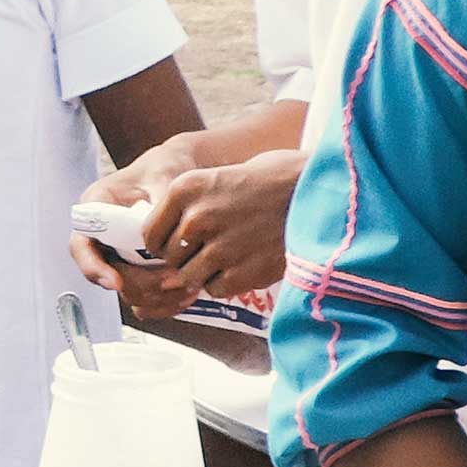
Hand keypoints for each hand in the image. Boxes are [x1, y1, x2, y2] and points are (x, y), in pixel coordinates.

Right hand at [69, 144, 192, 304]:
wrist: (175, 174)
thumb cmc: (163, 169)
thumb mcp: (162, 175)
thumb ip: (160, 199)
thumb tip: (165, 229)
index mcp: (94, 209)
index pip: (80, 246)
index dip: (94, 268)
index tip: (115, 282)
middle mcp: (101, 238)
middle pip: (108, 276)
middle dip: (140, 285)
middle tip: (172, 282)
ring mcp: (119, 257)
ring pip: (128, 292)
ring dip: (155, 297)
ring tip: (187, 290)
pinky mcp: (138, 270)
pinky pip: (144, 297)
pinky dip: (164, 302)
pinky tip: (187, 296)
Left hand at [135, 148, 301, 305]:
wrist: (316, 189)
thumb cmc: (267, 181)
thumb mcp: (216, 178)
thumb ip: (186, 209)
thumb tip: (162, 250)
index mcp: (185, 188)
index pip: (150, 235)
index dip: (162, 244)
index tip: (179, 243)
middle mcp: (198, 217)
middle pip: (170, 259)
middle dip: (186, 258)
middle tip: (212, 248)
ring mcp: (220, 246)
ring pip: (189, 278)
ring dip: (205, 272)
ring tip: (230, 254)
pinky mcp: (244, 271)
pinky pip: (216, 288)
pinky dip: (227, 282)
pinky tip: (245, 262)